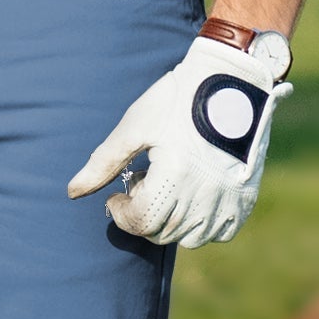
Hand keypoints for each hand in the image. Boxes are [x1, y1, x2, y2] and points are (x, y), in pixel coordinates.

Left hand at [67, 32, 293, 248]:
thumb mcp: (135, 126)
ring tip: (166, 187)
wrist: (232, 81)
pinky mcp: (246, 198)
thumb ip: (104, 163)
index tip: (116, 196)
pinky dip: (201, 225)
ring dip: (169, 222)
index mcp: (175, 175)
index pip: (140, 221)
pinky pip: (220, 232)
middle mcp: (204, 194)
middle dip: (142, 215)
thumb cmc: (177, 98)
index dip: (120, 214)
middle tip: (141, 183)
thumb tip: (72, 192)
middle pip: (161, 232)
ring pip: (189, 238)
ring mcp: (228, 198)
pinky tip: (192, 197)